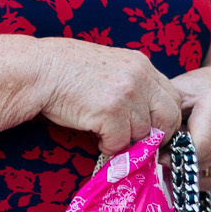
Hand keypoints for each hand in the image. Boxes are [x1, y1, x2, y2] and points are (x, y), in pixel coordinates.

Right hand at [38, 39, 182, 154]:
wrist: (38, 70)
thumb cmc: (65, 70)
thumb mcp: (109, 67)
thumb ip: (131, 84)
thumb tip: (143, 113)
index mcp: (141, 64)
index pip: (172, 97)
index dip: (163, 118)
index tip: (148, 129)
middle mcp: (140, 77)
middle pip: (169, 116)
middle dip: (155, 135)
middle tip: (136, 143)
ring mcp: (127, 94)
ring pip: (144, 133)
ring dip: (126, 141)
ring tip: (107, 136)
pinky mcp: (110, 112)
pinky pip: (121, 142)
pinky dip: (110, 147)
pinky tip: (97, 139)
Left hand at [170, 65, 210, 187]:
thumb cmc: (198, 92)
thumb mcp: (178, 94)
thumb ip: (166, 119)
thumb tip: (150, 148)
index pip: (198, 147)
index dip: (175, 154)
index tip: (160, 152)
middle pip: (197, 162)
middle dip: (176, 161)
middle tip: (165, 151)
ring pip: (199, 174)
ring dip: (182, 168)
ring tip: (178, 151)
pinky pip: (206, 182)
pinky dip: (191, 175)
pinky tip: (187, 159)